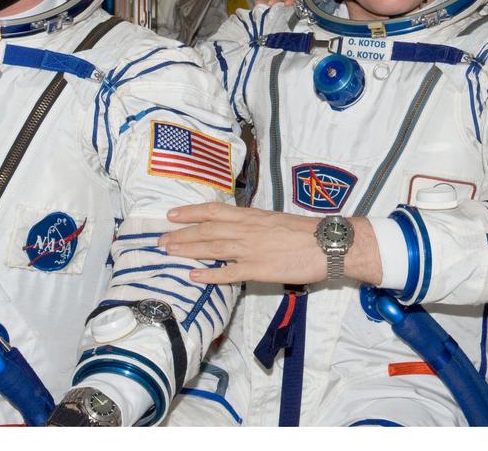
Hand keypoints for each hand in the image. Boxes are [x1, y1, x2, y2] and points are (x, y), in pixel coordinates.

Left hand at [162, 203, 380, 285]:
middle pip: (206, 230)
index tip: (172, 214)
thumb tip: (238, 227)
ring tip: (167, 251)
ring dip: (187, 249)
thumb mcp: (276, 220)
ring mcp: (250, 250)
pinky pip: (228, 273)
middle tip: (160, 239)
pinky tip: (193, 275)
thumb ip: (255, 224)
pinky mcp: (258, 270)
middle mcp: (247, 230)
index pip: (214, 211)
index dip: (190, 212)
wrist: (327, 244)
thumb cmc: (305, 232)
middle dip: (181, 234)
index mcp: (252, 216)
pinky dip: (208, 274)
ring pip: (212, 248)